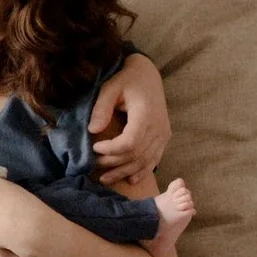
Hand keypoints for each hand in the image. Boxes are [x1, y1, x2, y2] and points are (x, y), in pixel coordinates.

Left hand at [91, 53, 170, 189]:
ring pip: (145, 161)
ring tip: (105, 178)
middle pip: (136, 155)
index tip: (95, 147)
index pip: (130, 142)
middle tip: (94, 163)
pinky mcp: (164, 138)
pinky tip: (128, 179)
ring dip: (124, 172)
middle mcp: (159, 127)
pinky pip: (154, 160)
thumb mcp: (111, 87)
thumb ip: (102, 108)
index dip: (112, 150)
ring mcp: (163, 134)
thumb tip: (92, 130)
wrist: (148, 76)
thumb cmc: (127, 80)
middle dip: (113, 163)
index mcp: (146, 114)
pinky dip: (141, 171)